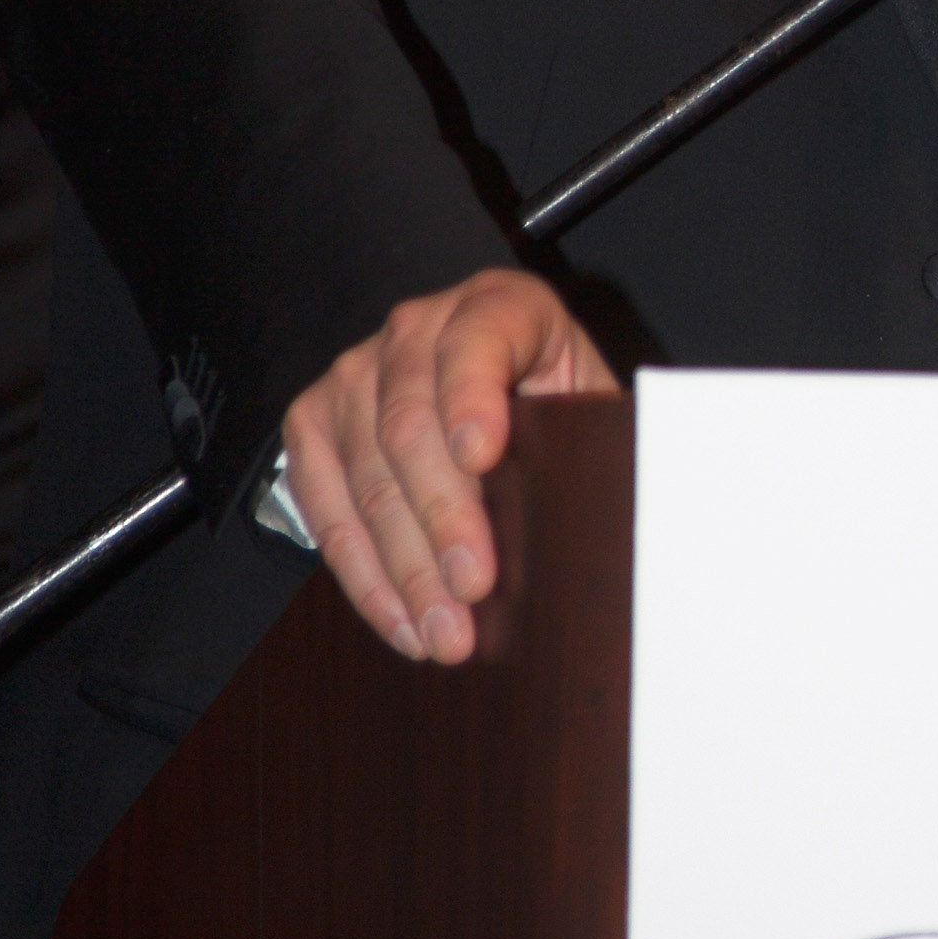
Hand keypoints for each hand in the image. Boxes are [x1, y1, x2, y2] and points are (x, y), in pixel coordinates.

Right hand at [281, 268, 619, 664]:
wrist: (480, 389)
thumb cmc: (550, 405)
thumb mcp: (586, 403)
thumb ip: (596, 438)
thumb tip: (623, 515)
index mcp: (499, 306)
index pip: (478, 341)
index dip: (473, 397)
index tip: (481, 456)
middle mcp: (417, 328)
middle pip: (410, 423)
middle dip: (443, 517)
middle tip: (473, 588)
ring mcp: (355, 371)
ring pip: (366, 474)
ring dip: (405, 566)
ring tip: (444, 633)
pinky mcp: (314, 422)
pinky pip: (326, 506)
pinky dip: (365, 574)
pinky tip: (403, 621)